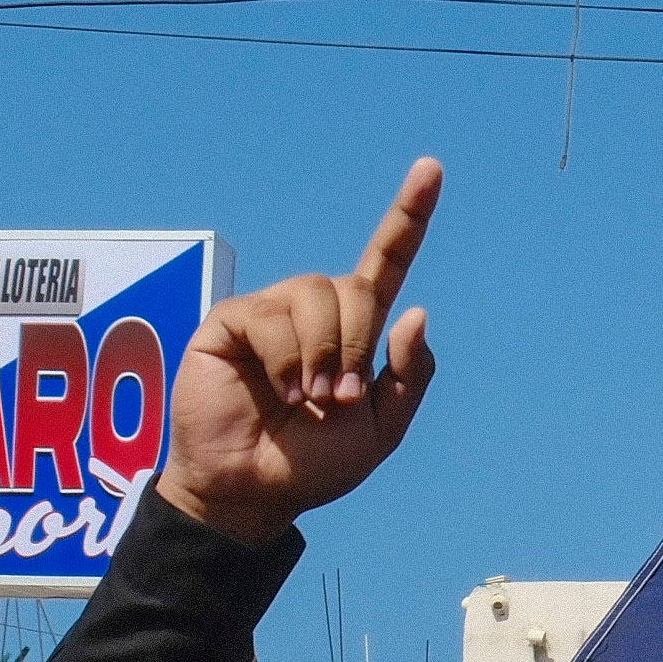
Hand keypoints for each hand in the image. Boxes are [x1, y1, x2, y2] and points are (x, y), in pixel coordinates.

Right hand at [156, 159, 441, 545]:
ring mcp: (270, 313)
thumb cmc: (313, 465)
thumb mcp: (381, 430)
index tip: (431, 168)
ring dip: (321, 355)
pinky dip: (285, 360)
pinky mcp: (231, 322)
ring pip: (314, 295)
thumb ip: (407, 375)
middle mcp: (314, 311)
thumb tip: (415, 311)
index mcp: (356, 328)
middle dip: (355, 346)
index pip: (387, 261)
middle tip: (337, 399)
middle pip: (353, 289)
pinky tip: (278, 391)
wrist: (253, 493)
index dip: (409, 215)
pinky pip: (270, 318)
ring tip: (307, 400)